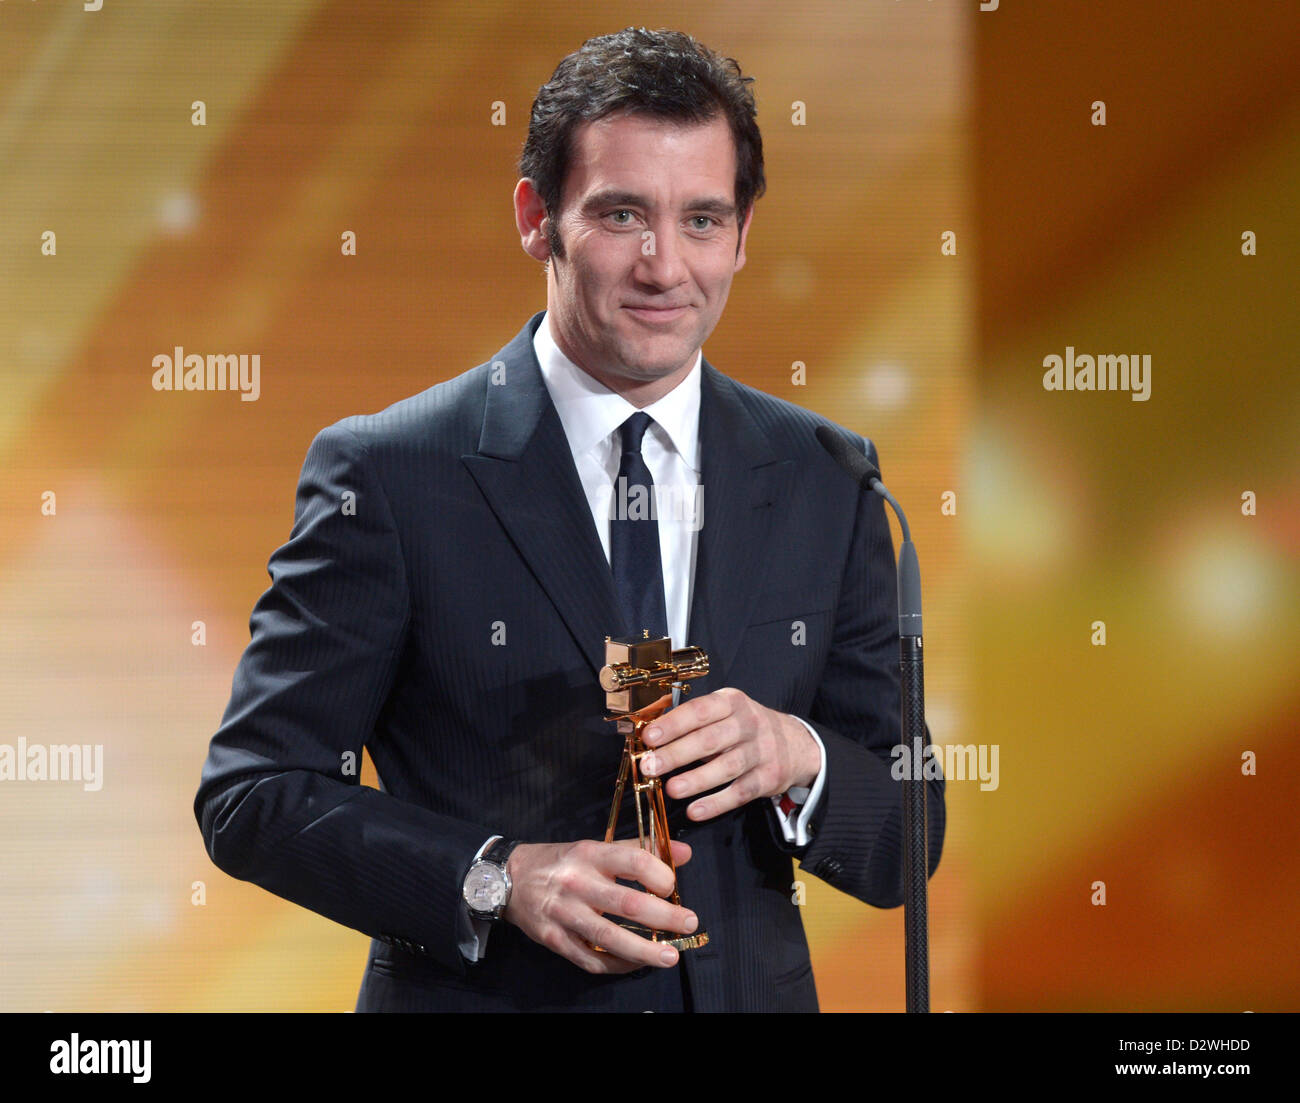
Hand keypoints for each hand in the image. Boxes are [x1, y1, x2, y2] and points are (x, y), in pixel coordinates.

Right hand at [503, 838, 697, 973]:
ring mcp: (564, 914)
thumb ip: (640, 849)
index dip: (660, 874)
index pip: (633, 860)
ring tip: (670, 957)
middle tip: (689, 923)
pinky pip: (590, 959)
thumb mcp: (596, 847)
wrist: (510, 879)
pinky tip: (636, 964)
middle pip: (627, 903)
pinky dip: (617, 965)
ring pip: (609, 937)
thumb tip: (684, 853)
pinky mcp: (554, 939)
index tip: (672, 887)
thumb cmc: (562, 862)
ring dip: (645, 951)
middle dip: (665, 917)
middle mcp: (577, 883)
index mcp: (590, 854)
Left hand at [640, 687, 819, 821]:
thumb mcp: (725, 711)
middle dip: (677, 754)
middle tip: (650, 767)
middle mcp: (748, 724)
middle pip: (710, 740)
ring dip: (696, 780)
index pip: (700, 710)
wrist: (795, 744)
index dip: (673, 724)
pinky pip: (740, 793)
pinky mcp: (767, 778)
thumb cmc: (744, 727)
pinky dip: (717, 803)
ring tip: (671, 789)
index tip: (648, 737)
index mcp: (731, 702)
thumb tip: (650, 736)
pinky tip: (695, 810)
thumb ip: (692, 721)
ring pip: (725, 767)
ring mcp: (760, 752)